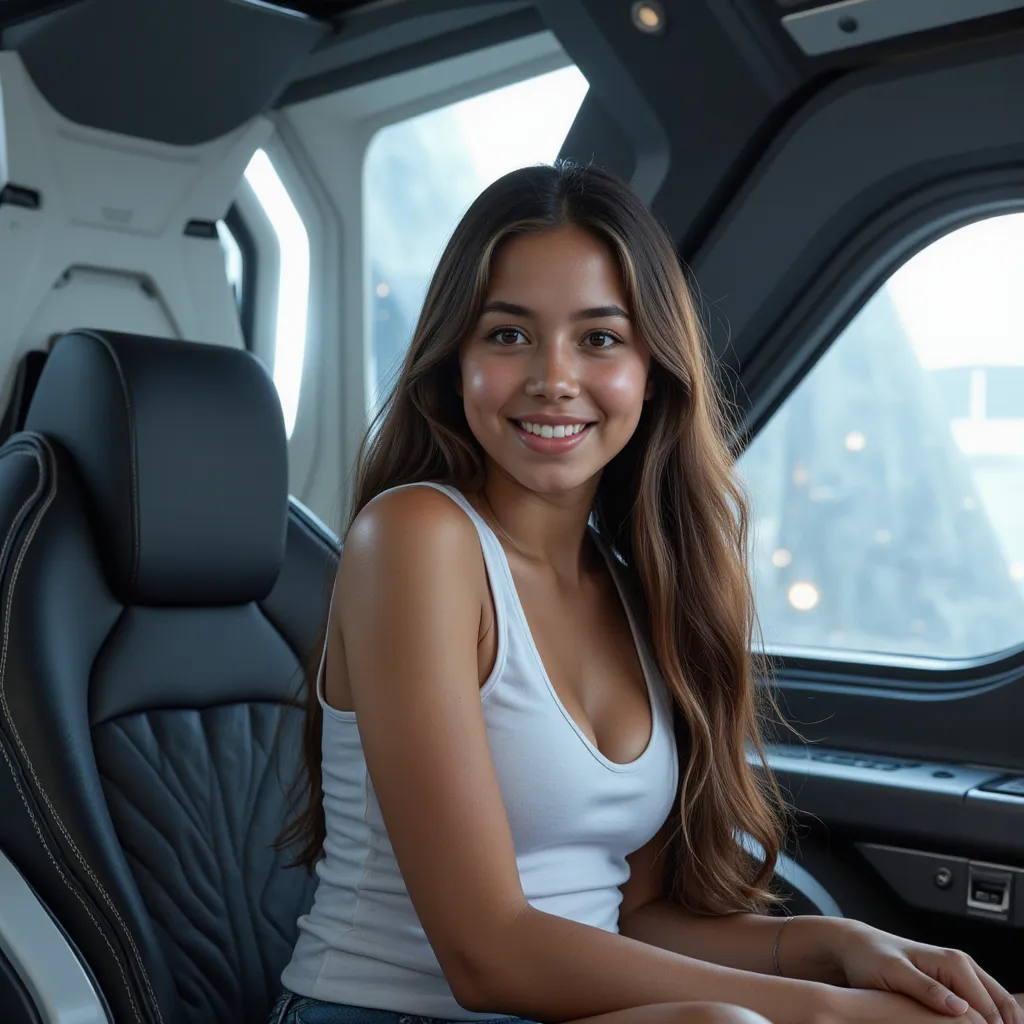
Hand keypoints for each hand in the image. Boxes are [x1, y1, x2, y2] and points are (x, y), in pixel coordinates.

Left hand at [825, 921, 1022, 1023]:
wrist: (856, 947)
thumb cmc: (870, 958)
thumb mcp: (893, 973)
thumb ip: (925, 989)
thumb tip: (961, 1008)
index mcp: (954, 963)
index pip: (990, 1011)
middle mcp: (964, 966)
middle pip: (1001, 1010)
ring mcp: (961, 975)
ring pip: (996, 1010)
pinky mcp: (955, 985)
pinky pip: (983, 1009)